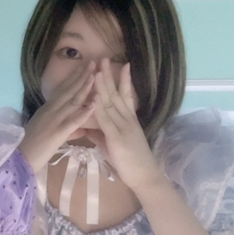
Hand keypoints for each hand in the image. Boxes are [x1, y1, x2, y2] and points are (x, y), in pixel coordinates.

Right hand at [18, 61, 95, 171]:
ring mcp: (53, 120)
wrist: (18, 159)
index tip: (83, 67)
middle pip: (68, 90)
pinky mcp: (57, 133)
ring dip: (84, 87)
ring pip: (72, 101)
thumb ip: (66, 129)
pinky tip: (94, 104)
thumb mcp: (48, 134)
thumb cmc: (31, 149)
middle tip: (92, 62)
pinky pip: (72, 120)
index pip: (62, 90)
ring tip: (94, 75)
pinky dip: (84, 112)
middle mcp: (50, 111)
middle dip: (81, 76)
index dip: (73, 78)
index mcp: (46, 110)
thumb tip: (81, 129)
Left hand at [86, 60, 160, 189]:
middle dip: (110, 75)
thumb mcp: (113, 145)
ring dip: (104, 85)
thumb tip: (90, 129)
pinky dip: (100, 106)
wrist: (144, 177)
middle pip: (117, 93)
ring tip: (98, 69)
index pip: (125, 95)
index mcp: (128, 120)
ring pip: (111, 102)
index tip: (121, 65)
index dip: (122, 80)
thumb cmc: (130, 162)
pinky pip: (106, 119)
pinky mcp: (117, 137)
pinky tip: (95, 96)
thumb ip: (102, 135)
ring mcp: (123, 127)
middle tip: (105, 57)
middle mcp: (127, 119)